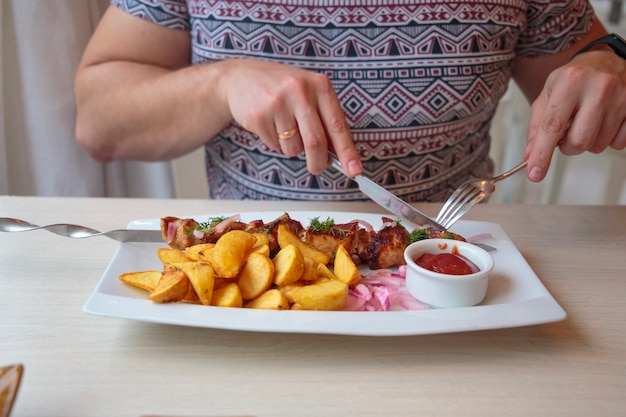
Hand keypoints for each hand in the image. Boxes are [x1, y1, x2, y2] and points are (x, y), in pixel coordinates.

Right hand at [218, 58, 362, 175]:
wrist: (240, 78)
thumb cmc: (282, 90)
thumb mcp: (308, 95)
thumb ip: (324, 120)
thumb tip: (341, 155)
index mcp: (320, 85)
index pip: (338, 125)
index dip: (347, 151)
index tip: (355, 170)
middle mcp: (300, 90)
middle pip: (315, 142)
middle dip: (318, 162)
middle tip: (316, 169)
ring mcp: (278, 102)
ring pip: (294, 147)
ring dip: (291, 148)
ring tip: (282, 127)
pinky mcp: (259, 114)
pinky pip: (274, 145)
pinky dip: (274, 142)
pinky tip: (268, 123)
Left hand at [524, 50, 625, 181]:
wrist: (606, 60)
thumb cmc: (574, 79)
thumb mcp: (548, 94)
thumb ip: (536, 125)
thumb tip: (530, 154)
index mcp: (570, 81)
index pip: (552, 126)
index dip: (542, 153)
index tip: (535, 173)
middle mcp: (598, 87)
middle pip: (578, 141)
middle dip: (568, 147)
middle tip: (567, 133)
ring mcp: (621, 97)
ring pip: (597, 145)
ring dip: (587, 142)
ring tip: (586, 122)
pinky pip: (618, 143)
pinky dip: (607, 139)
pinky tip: (604, 122)